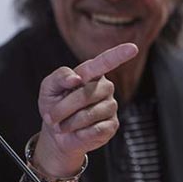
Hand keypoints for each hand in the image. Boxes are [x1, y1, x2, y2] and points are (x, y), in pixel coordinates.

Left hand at [33, 43, 138, 177]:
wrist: (55, 131)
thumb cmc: (54, 104)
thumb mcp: (49, 87)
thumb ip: (60, 77)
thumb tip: (76, 78)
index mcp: (90, 73)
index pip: (104, 62)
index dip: (118, 55)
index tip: (133, 48)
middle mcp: (104, 87)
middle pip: (85, 94)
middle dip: (63, 107)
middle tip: (51, 116)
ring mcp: (110, 106)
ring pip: (88, 114)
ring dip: (69, 122)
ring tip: (63, 124)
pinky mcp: (112, 125)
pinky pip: (94, 130)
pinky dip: (79, 133)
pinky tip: (77, 131)